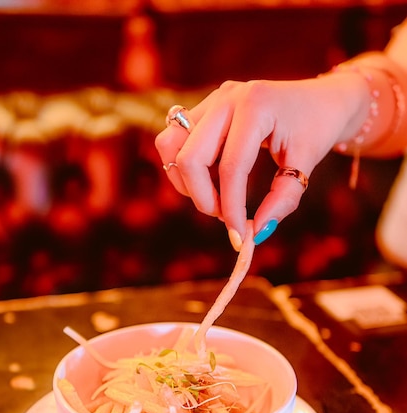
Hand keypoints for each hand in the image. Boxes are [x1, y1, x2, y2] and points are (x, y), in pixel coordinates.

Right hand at [156, 74, 368, 247]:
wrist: (320, 98)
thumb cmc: (316, 129)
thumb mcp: (306, 165)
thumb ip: (282, 200)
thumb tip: (255, 234)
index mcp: (255, 106)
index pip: (231, 168)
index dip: (231, 207)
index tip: (238, 235)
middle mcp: (226, 98)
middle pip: (190, 157)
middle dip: (203, 197)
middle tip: (225, 216)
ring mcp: (211, 100)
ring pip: (170, 145)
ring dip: (186, 181)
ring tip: (215, 196)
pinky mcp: (204, 108)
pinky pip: (175, 141)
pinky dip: (187, 168)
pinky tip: (213, 180)